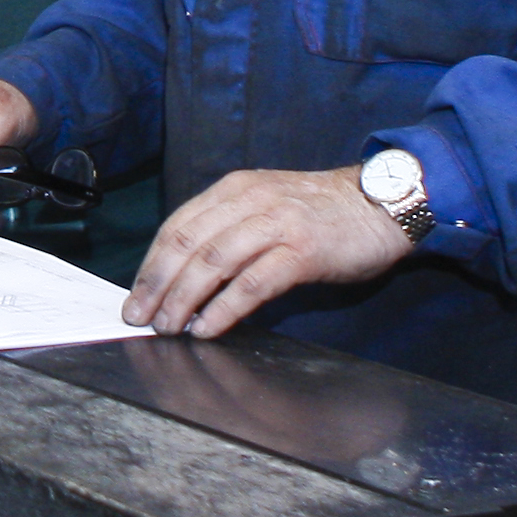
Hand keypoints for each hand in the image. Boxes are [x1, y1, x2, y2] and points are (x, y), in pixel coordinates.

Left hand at [121, 166, 414, 337]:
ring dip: (184, 299)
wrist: (382, 204)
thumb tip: (188, 273)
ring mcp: (276, 224)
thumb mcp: (267, 207)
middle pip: (187, 244)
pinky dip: (224, 308)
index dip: (151, 263)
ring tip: (168, 327)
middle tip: (139, 317)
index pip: (177, 226)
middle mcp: (249, 201)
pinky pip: (251, 283)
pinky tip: (208, 327)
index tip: (135, 295)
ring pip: (213, 262)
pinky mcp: (302, 252)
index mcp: (234, 189)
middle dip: (157, 284)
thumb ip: (230, 229)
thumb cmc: (322, 213)